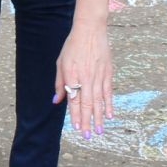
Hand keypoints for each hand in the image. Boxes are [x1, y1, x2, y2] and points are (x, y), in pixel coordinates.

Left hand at [54, 0, 114, 136]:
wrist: (90, 30)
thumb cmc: (72, 46)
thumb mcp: (61, 63)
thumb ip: (59, 84)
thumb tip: (56, 101)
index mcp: (72, 76)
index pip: (74, 100)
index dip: (75, 115)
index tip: (77, 128)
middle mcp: (86, 78)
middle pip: (87, 104)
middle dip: (87, 121)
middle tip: (88, 136)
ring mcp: (98, 76)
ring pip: (99, 101)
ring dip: (99, 117)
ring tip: (99, 131)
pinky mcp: (107, 73)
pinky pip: (108, 92)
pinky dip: (109, 104)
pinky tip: (110, 115)